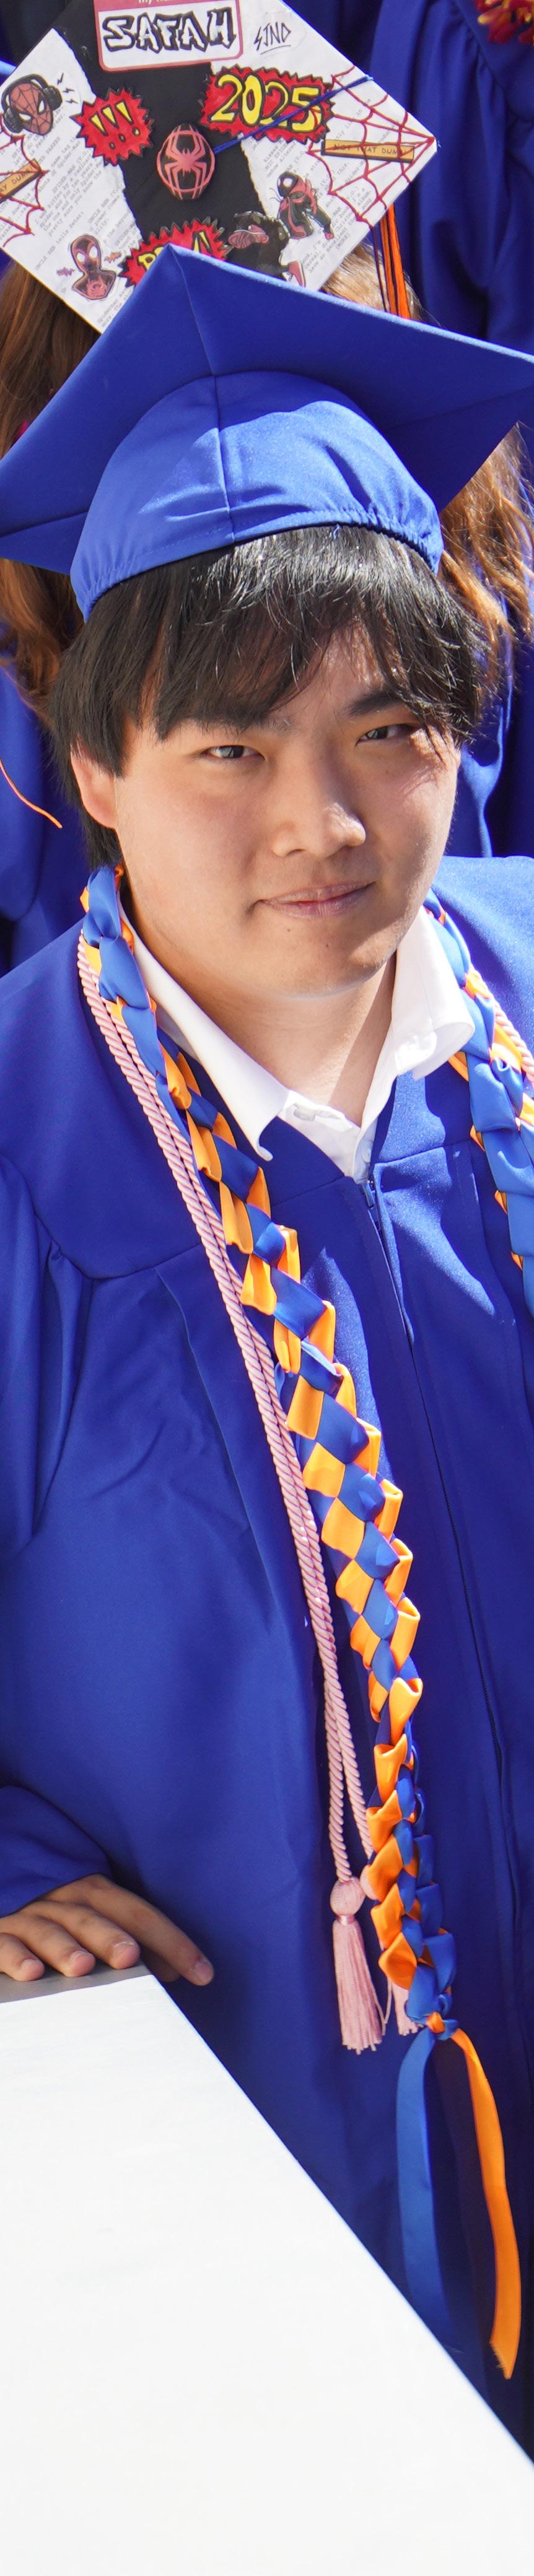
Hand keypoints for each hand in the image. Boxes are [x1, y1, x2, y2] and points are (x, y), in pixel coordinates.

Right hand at [0, 1872, 213, 1987]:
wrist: (2, 1909)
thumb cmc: (56, 1929)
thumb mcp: (92, 1930)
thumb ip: (127, 1947)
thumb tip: (171, 1972)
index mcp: (92, 1895)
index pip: (138, 1913)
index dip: (172, 1940)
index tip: (202, 1973)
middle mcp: (60, 1901)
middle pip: (91, 1916)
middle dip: (112, 1936)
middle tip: (131, 1958)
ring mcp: (25, 1917)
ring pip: (48, 1929)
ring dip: (65, 1947)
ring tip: (82, 1967)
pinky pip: (4, 1944)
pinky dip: (16, 1957)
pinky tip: (31, 1972)